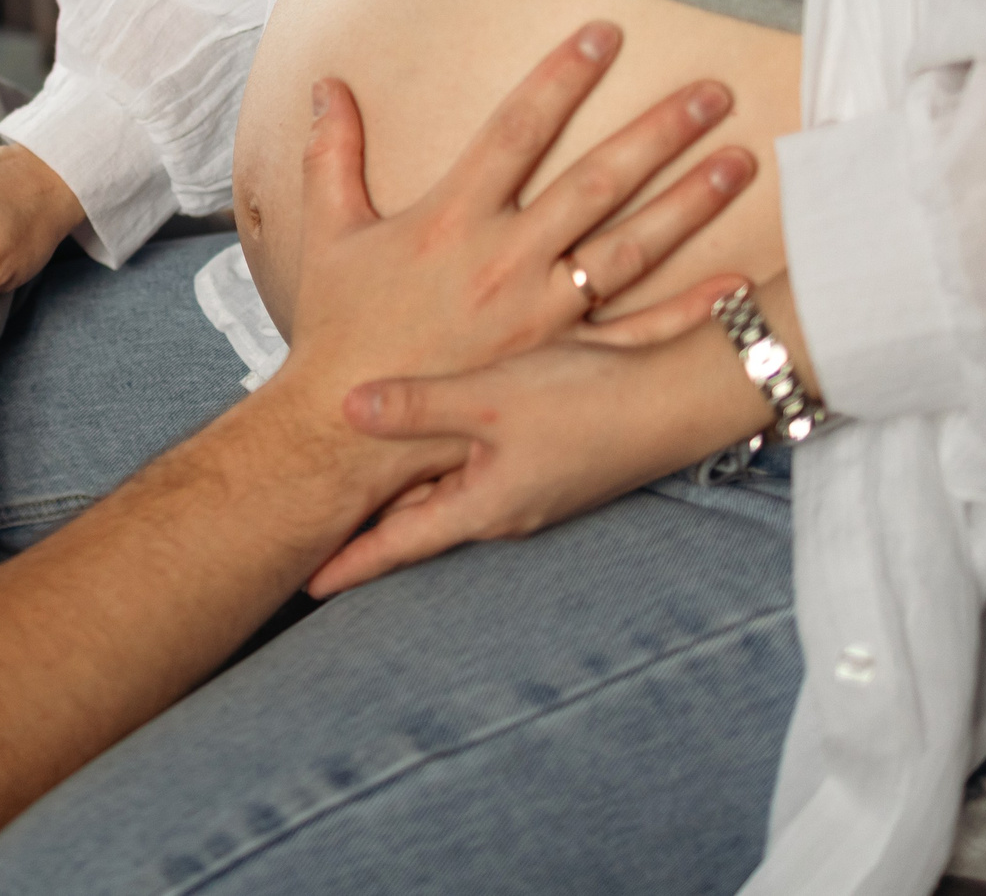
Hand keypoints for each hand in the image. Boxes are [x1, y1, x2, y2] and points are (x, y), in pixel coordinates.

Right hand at [284, 21, 756, 389]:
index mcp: (452, 218)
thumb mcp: (328, 232)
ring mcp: (540, 315)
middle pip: (596, 181)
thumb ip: (331, 153)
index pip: (517, 129)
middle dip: (659, 131)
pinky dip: (688, 309)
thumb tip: (327, 85)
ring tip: (739, 161)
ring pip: (630, 247)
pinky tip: (735, 282)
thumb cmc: (339, 327)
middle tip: (712, 92)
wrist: (347, 425)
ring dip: (689, 203)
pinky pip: (635, 332)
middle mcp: (505, 261)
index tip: (603, 35)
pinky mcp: (558, 362)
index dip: (561, 77)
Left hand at [308, 315, 772, 596]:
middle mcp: (505, 509)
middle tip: (315, 538)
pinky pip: (480, 473)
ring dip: (406, 498)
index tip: (304, 587)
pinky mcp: (553, 463)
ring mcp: (532, 489)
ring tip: (356, 500)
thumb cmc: (586, 398)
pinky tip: (430, 448)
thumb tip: (344, 411)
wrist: (681, 396)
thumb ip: (417, 406)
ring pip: (449, 496)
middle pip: (421, 524)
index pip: (400, 543)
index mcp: (484, 506)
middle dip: (370, 531)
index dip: (350, 563)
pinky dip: (444, 468)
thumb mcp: (488, 398)